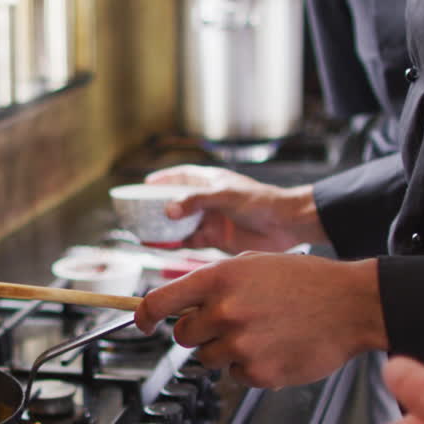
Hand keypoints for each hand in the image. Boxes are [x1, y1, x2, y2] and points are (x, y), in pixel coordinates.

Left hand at [134, 252, 385, 387]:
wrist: (351, 305)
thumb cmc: (304, 282)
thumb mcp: (253, 265)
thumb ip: (212, 283)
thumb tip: (178, 304)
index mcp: (219, 279)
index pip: (160, 301)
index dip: (144, 316)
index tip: (144, 324)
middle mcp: (225, 311)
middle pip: (184, 335)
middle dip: (200, 332)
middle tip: (231, 322)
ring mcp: (241, 345)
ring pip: (208, 358)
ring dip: (226, 350)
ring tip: (260, 332)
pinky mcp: (259, 373)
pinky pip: (236, 375)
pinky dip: (250, 366)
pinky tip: (275, 347)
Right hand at [144, 165, 326, 253]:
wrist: (287, 225)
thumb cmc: (262, 202)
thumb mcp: (226, 195)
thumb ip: (196, 201)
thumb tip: (168, 210)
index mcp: (211, 181)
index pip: (181, 176)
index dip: (162, 180)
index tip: (143, 184)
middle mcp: (208, 200)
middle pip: (176, 202)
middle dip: (157, 207)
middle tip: (137, 213)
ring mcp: (211, 219)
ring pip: (180, 224)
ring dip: (164, 229)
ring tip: (143, 233)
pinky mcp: (216, 239)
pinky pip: (190, 241)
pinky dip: (175, 244)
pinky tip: (161, 247)